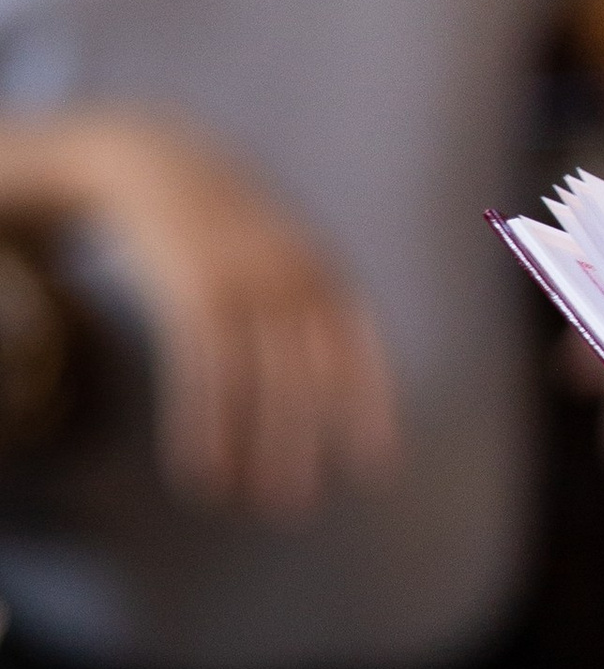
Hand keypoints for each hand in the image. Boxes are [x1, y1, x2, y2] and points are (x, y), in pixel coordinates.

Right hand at [53, 114, 399, 514]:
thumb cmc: (236, 225)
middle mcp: (294, 279)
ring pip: (257, 382)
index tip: (375, 468)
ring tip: (250, 500)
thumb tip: (337, 381)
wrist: (164, 163)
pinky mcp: (192, 291)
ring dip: (255, 447)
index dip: (368, 411)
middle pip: (308, 376)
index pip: (359, 352)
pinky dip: (203, 425)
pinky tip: (200, 469)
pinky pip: (204, 370)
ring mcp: (244, 283)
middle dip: (305, 443)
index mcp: (326, 274)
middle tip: (297, 505)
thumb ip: (315, 307)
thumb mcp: (289, 252)